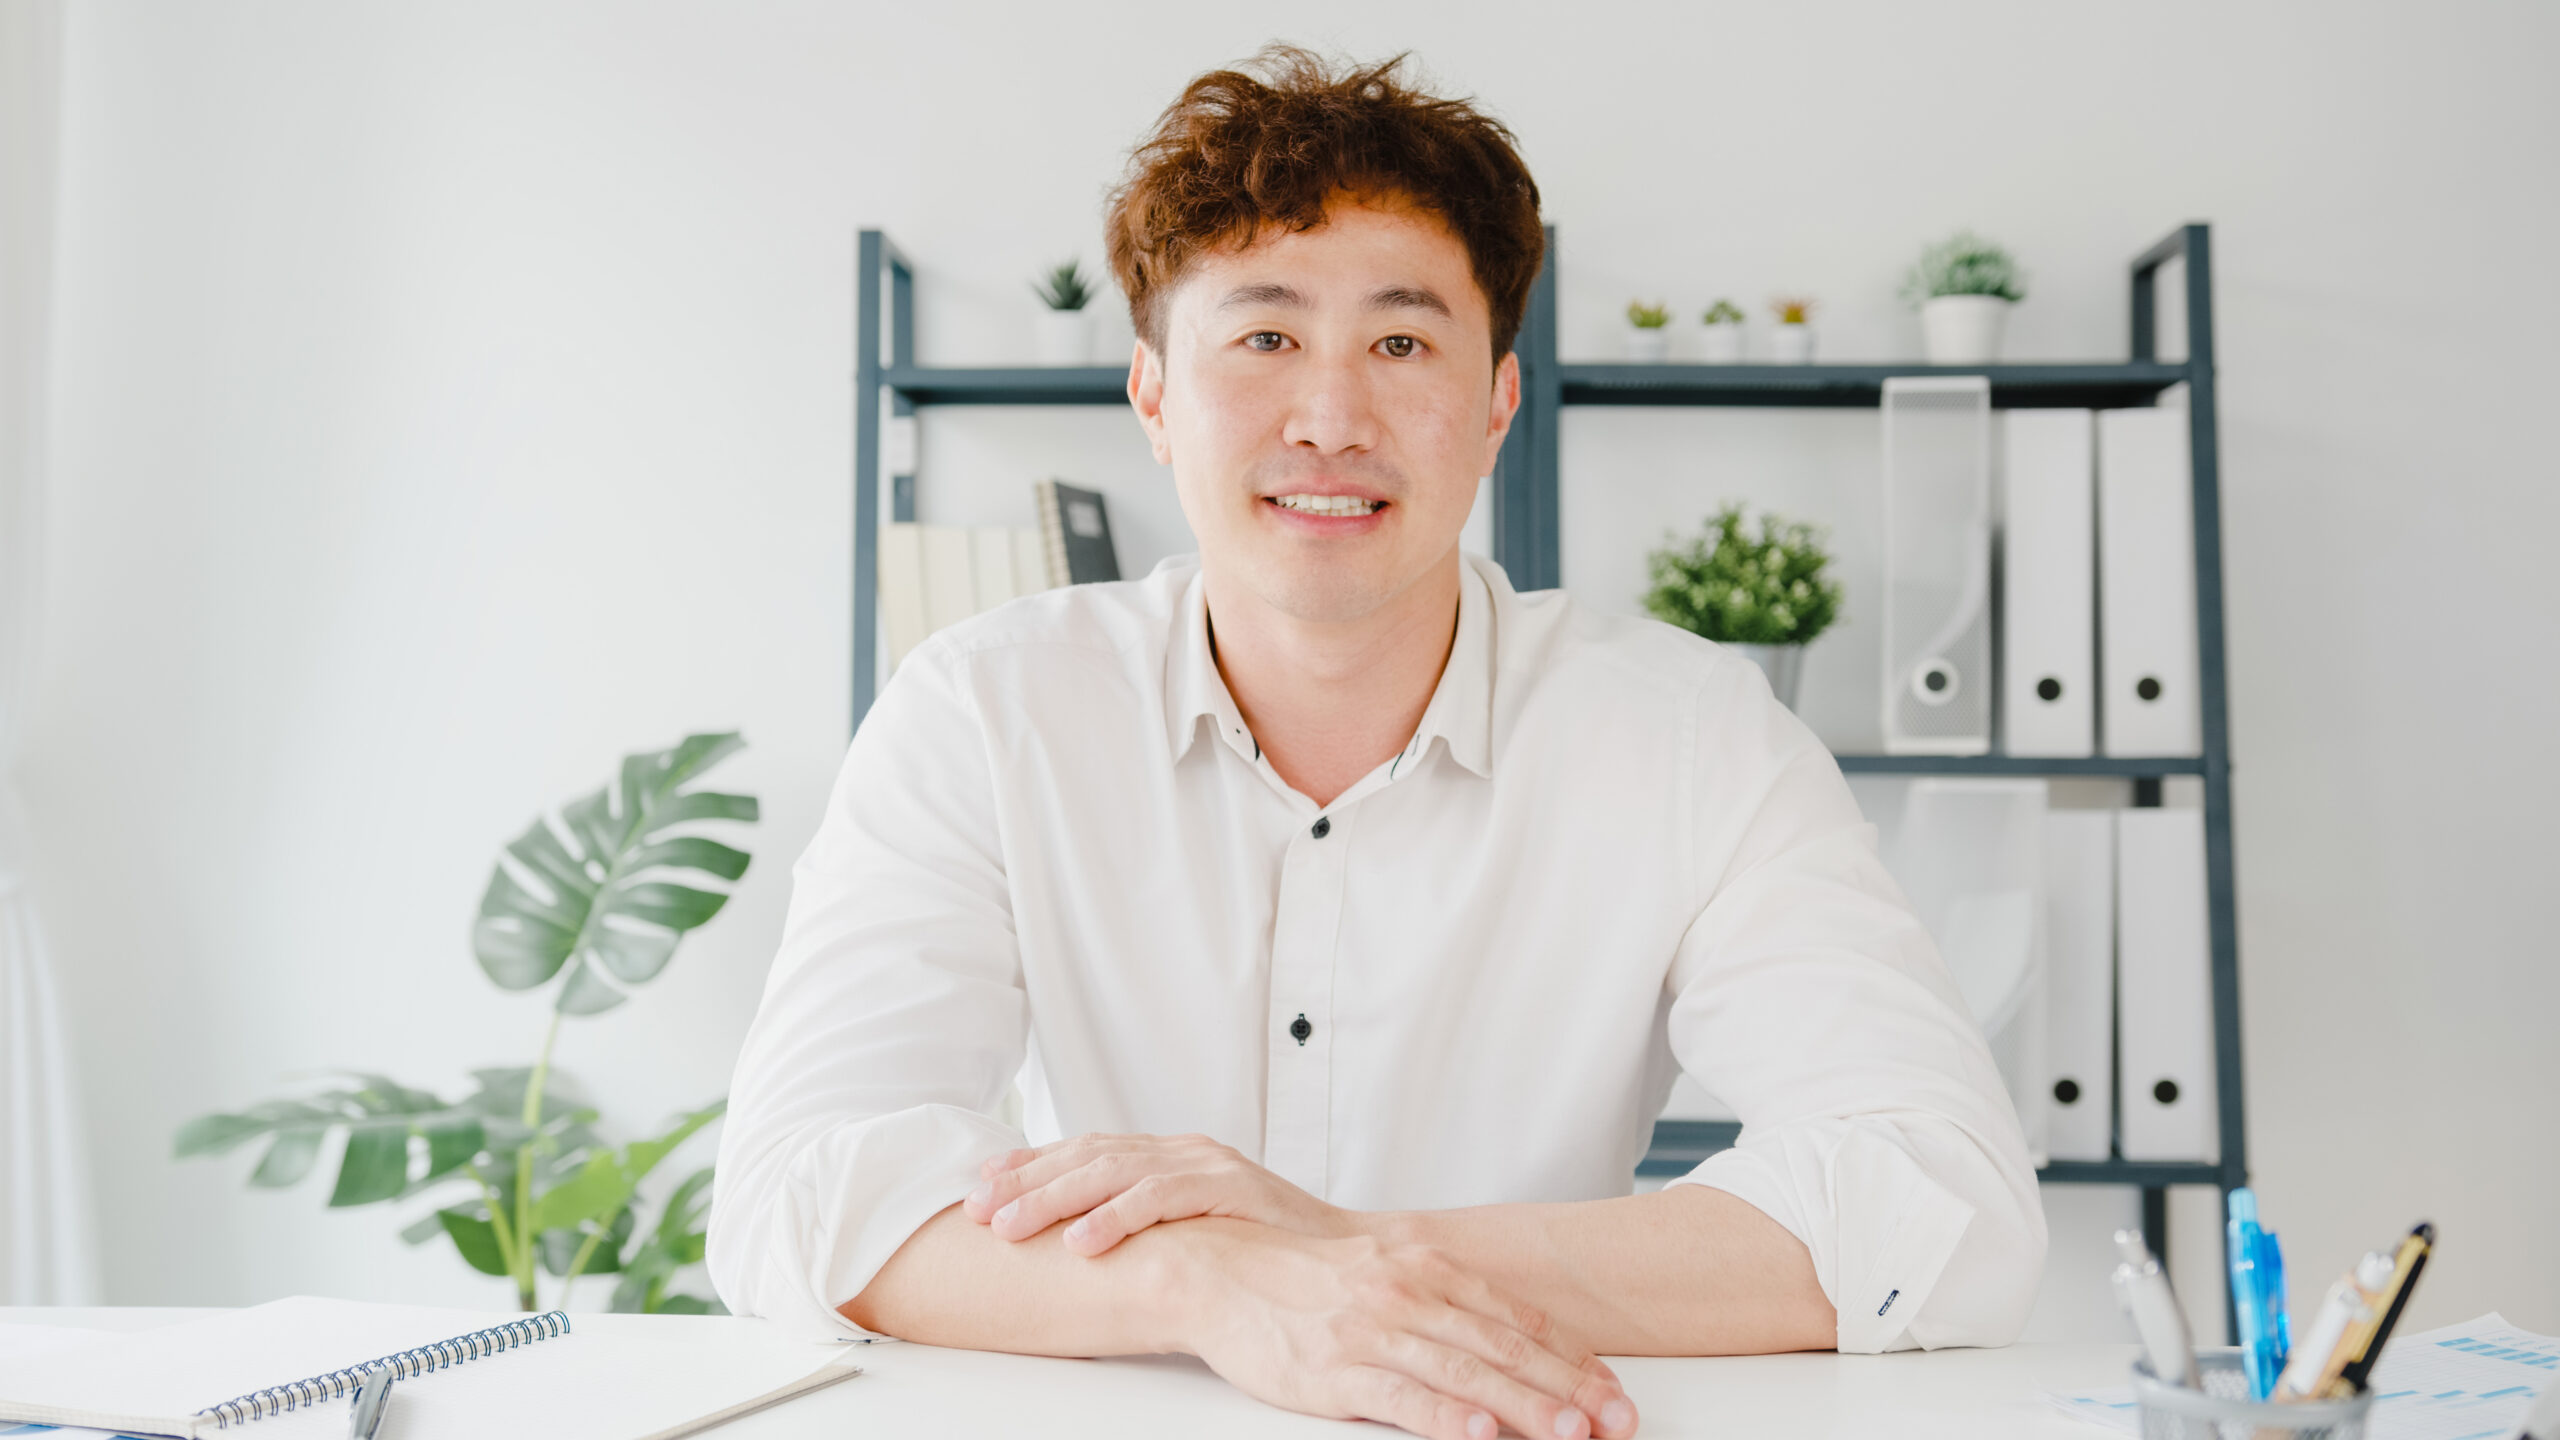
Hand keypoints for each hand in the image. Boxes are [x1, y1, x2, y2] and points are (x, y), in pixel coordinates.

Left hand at [965, 1131, 1351, 1255]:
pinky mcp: (1230, 1188)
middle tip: (976, 1207)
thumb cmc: (1262, 1252)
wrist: (1340, 1258)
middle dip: (1026, 1181)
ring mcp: (1207, 1164)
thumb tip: (1076, 1242)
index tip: (980, 1182)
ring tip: (1010, 1226)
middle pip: (1089, 1155)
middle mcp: (1182, 1150)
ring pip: (1114, 1171)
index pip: (1087, 1149)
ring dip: (1055, 1198)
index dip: (1031, 1163)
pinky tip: (1082, 1239)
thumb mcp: (1190, 1231)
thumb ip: (1144, 1224)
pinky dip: (1116, 1217)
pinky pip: (1162, 1198)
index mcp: (1169, 1156)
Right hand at [1170, 1220, 1637, 1439]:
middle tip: (1618, 1422)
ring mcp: (1373, 1333)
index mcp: (1428, 1268)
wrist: (1221, 1271)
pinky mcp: (1335, 1371)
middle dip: (1569, 1390)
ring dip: (1526, 1407)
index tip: (1614, 1390)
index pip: (1518, 1319)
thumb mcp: (1385, 1274)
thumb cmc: (1306, 1280)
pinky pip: (1401, 1397)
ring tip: (1572, 1433)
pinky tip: (1479, 1432)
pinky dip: (1445, 1416)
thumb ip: (1444, 1302)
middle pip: (1505, 1348)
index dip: (1572, 1359)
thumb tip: (1506, 1338)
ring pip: (1466, 1374)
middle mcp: (1409, 1294)